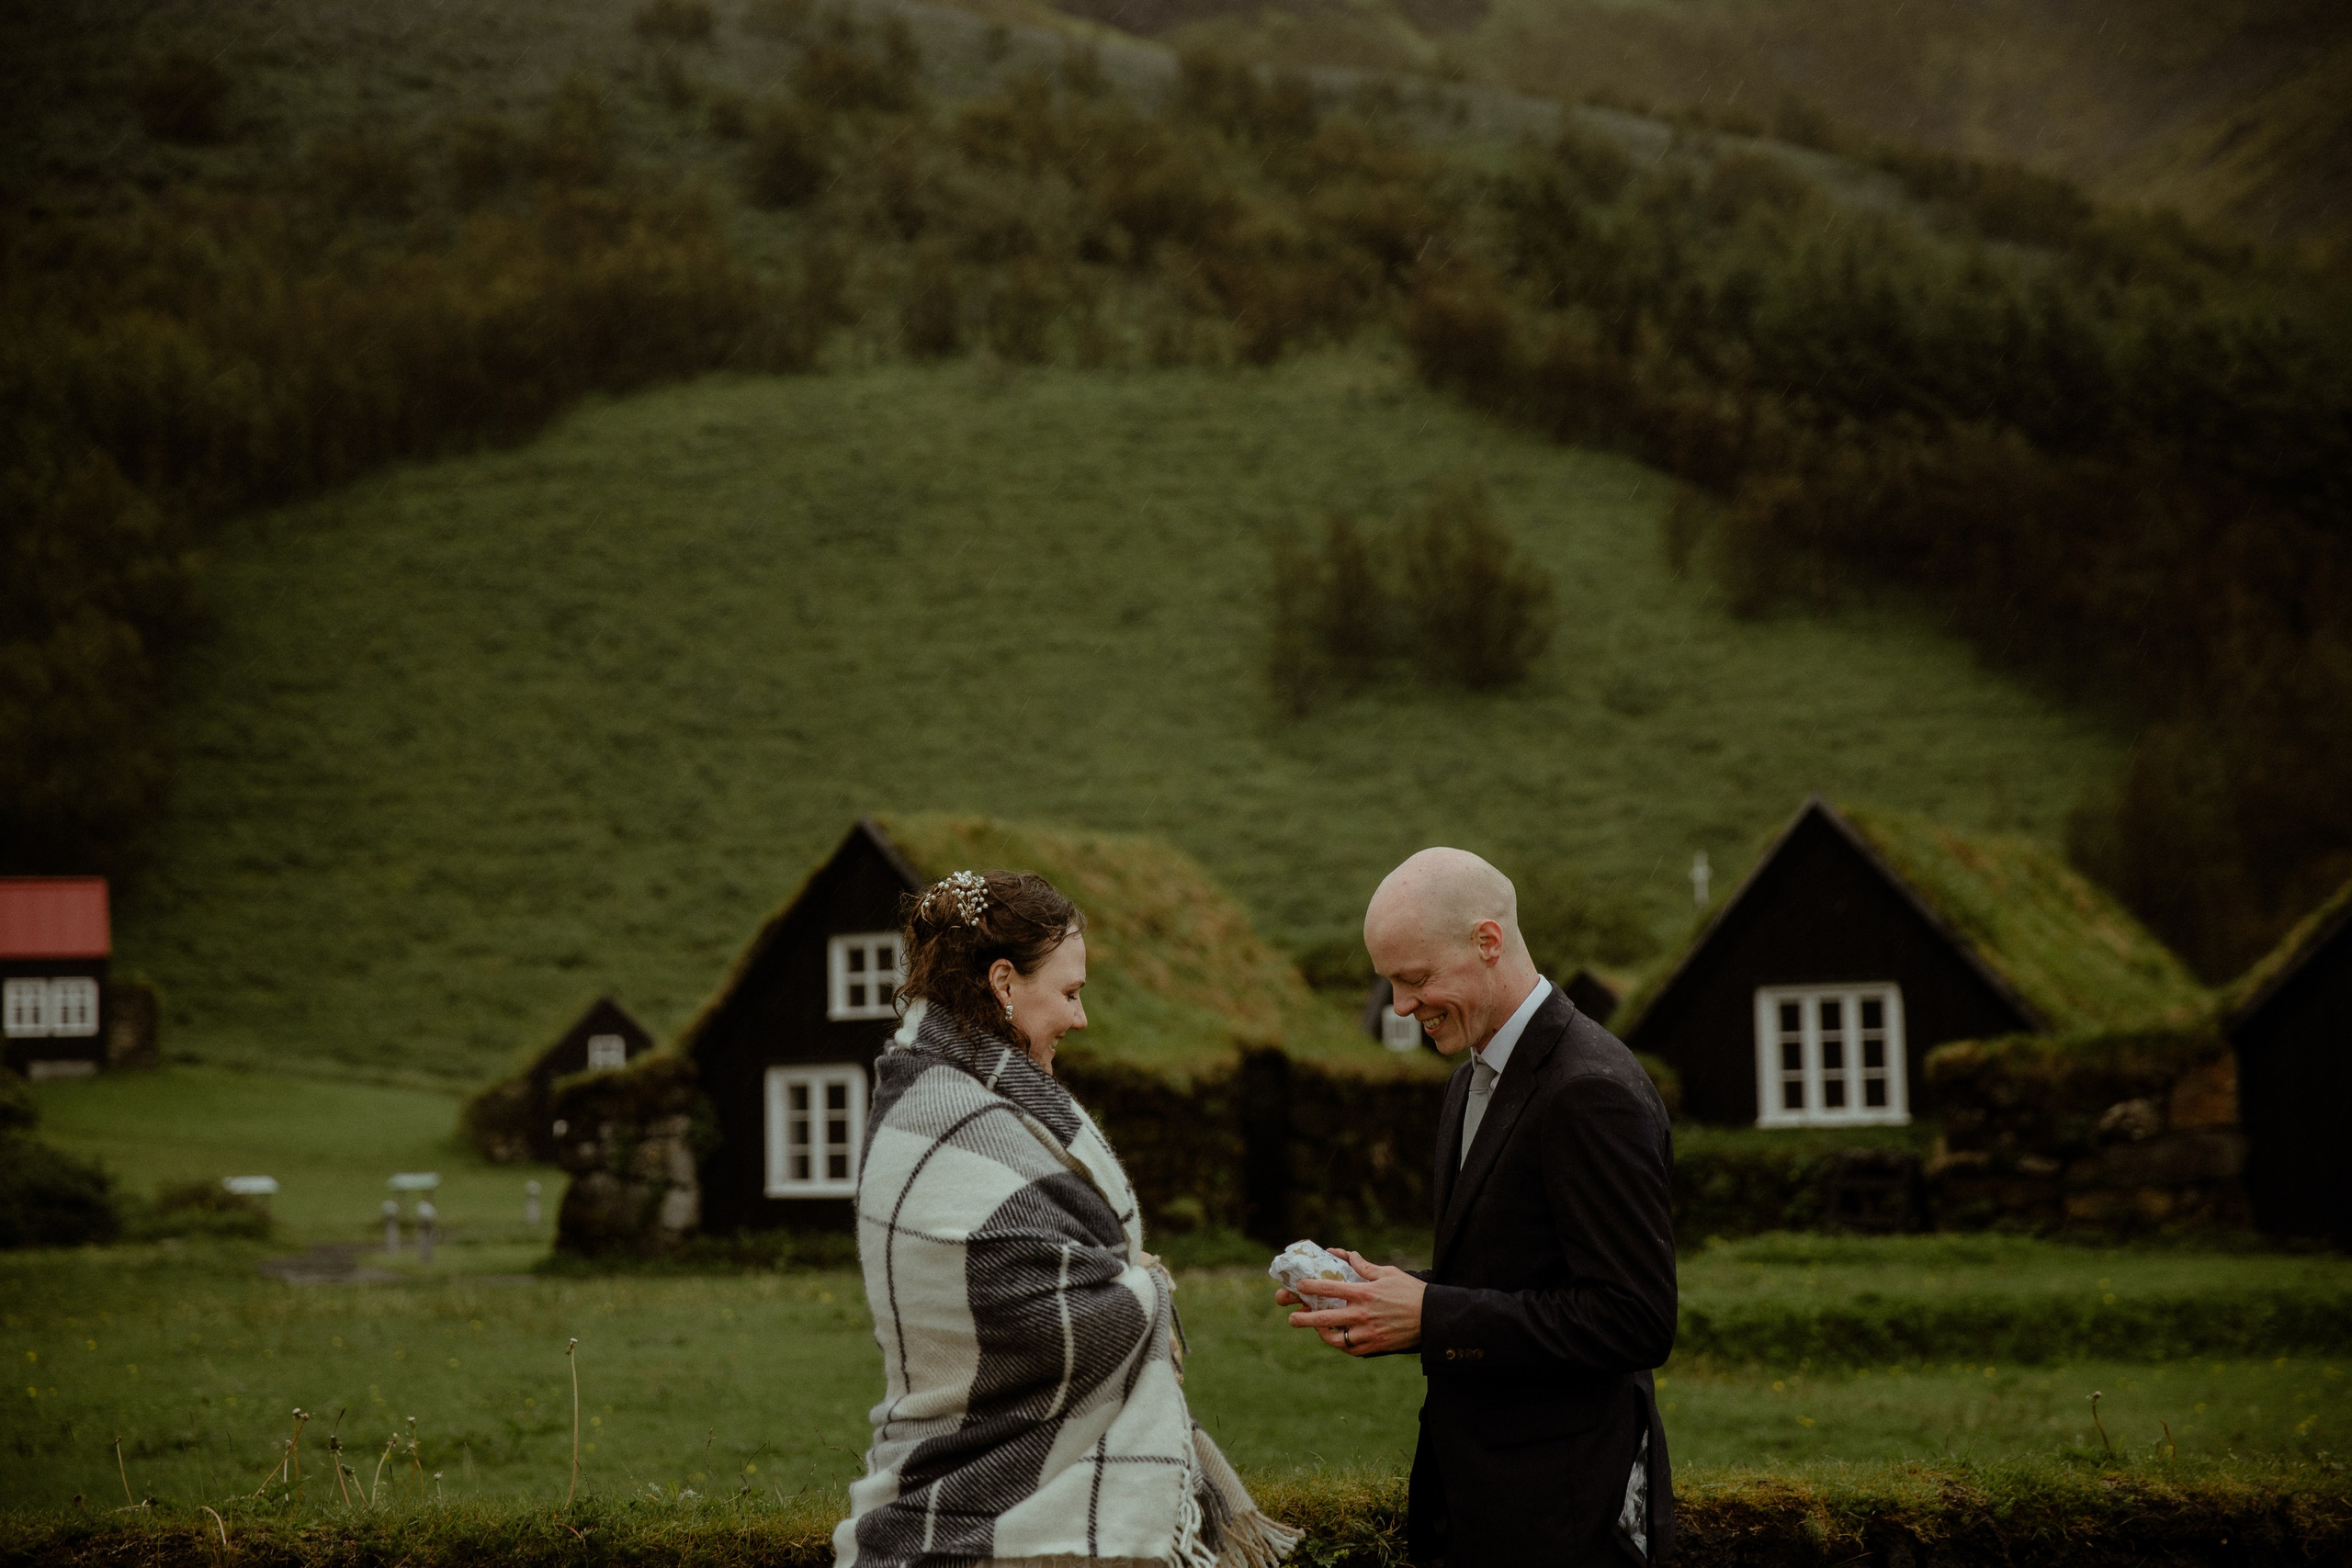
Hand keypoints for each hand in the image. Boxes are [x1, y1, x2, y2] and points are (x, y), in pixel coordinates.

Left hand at [1280, 1249, 1423, 1355]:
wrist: (1432, 1318)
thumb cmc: (1412, 1292)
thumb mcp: (1389, 1273)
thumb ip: (1365, 1267)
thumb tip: (1350, 1256)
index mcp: (1364, 1293)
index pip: (1329, 1288)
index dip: (1310, 1287)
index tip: (1299, 1286)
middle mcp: (1362, 1314)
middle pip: (1324, 1318)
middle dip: (1304, 1319)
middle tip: (1292, 1318)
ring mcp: (1367, 1333)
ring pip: (1335, 1338)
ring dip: (1322, 1334)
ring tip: (1316, 1331)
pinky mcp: (1375, 1346)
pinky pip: (1351, 1349)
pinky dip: (1342, 1344)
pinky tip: (1338, 1339)